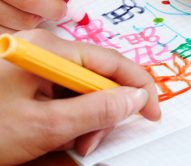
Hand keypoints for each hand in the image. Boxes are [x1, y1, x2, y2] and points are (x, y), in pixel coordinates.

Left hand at [0, 29, 160, 164]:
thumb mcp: (45, 126)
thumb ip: (97, 110)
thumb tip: (137, 98)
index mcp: (51, 50)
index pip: (110, 60)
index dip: (137, 85)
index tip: (153, 111)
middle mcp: (48, 50)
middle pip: (97, 75)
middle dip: (106, 108)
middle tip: (95, 142)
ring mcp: (39, 64)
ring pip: (83, 87)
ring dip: (89, 117)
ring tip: (76, 145)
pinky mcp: (33, 78)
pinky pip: (66, 93)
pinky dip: (73, 116)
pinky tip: (64, 135)